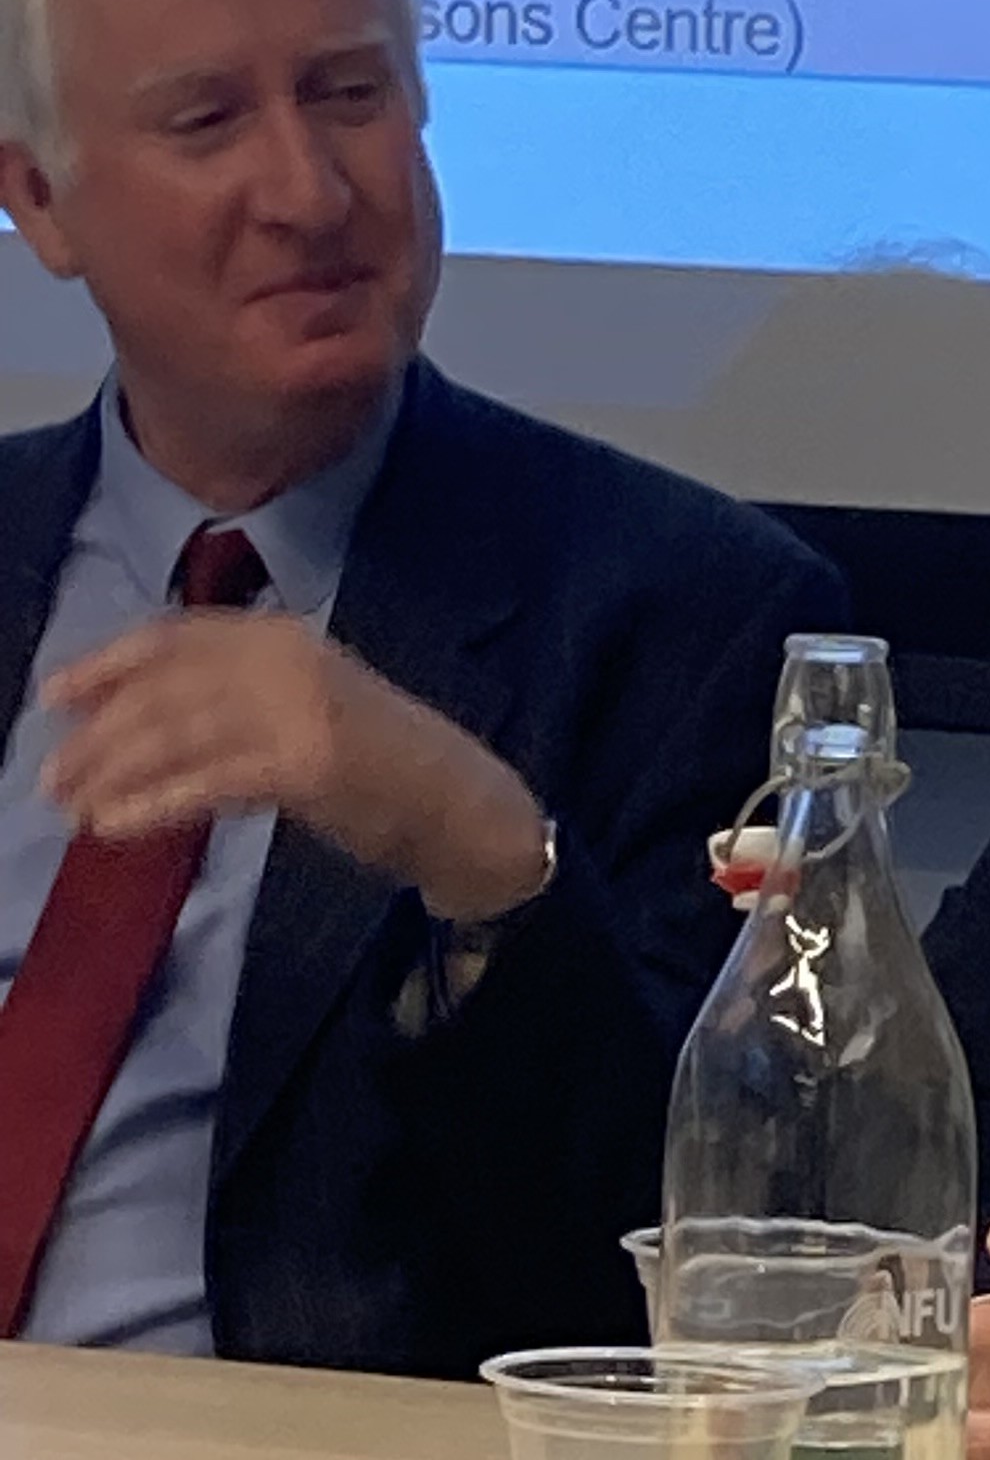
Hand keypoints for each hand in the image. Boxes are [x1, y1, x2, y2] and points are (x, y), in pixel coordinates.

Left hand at [40, 612, 549, 922]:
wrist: (467, 807)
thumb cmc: (387, 768)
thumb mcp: (305, 708)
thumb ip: (237, 702)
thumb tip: (146, 724)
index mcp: (282, 635)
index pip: (174, 637)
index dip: (107, 663)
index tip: (57, 695)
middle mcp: (283, 657)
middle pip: (163, 688)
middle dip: (98, 733)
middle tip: (52, 775)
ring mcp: (294, 707)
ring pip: (174, 734)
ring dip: (112, 772)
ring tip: (71, 806)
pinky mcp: (302, 763)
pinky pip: (205, 781)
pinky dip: (152, 803)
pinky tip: (116, 825)